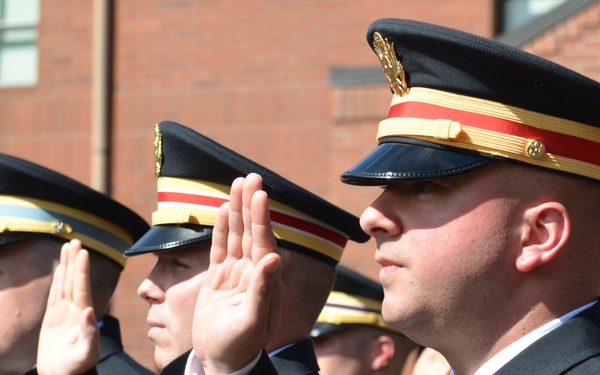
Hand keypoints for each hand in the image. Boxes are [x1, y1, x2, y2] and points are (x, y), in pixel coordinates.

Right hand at [37, 239, 99, 374]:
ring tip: (68, 246)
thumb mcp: (85, 354)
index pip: (82, 288)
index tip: (83, 252)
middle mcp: (76, 310)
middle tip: (75, 240)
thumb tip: (89, 311)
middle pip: (74, 281)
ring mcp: (65, 313)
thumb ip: (89, 334)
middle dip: (75, 261)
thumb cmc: (75, 369)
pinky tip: (60, 268)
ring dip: (66, 266)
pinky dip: (57, 280)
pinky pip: (55, 295)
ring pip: (65, 284)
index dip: (82, 271)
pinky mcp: (53, 318)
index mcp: (84, 316)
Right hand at [193, 173, 282, 374]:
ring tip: (238, 183)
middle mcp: (253, 271)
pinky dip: (222, 229)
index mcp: (265, 280)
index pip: (263, 241)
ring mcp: (235, 272)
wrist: (221, 361)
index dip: (261, 217)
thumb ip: (263, 290)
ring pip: (236, 234)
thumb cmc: (240, 346)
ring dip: (237, 210)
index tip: (261, 193)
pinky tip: (224, 210)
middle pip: (251, 231)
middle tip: (251, 177)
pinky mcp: (219, 277)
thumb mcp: (253, 322)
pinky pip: (220, 247)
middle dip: (251, 204)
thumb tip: (274, 258)